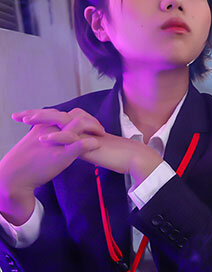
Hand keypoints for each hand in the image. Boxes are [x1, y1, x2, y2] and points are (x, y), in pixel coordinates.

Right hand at [0, 123, 97, 224]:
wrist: (14, 177)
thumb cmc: (25, 162)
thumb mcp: (35, 143)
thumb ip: (46, 136)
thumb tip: (56, 136)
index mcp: (44, 125)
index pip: (66, 114)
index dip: (81, 116)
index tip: (89, 123)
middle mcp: (50, 130)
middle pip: (75, 115)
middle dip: (90, 120)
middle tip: (99, 128)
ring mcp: (56, 141)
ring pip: (79, 124)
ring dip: (93, 127)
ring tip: (101, 134)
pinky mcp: (61, 155)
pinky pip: (80, 144)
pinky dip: (91, 143)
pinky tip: (97, 145)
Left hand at [17, 107, 161, 187]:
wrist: (133, 157)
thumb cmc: (116, 155)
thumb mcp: (93, 150)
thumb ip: (79, 146)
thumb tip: (68, 148)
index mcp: (81, 129)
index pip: (58, 119)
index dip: (40, 117)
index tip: (23, 118)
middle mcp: (82, 128)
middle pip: (56, 115)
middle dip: (35, 114)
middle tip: (17, 115)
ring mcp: (85, 134)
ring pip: (62, 121)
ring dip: (43, 119)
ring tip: (26, 120)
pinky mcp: (90, 143)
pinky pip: (71, 138)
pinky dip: (56, 137)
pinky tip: (43, 138)